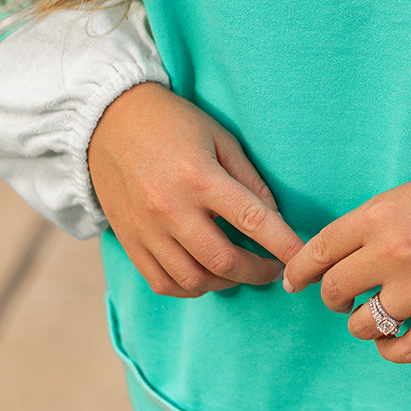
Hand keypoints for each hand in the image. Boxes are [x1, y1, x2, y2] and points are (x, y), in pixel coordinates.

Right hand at [88, 82, 303, 298]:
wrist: (107, 122)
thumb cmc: (172, 124)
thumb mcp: (220, 137)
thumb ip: (250, 180)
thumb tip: (275, 219)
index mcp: (198, 176)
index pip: (252, 220)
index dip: (283, 244)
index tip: (302, 259)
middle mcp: (170, 208)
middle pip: (223, 262)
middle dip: (258, 272)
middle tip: (274, 268)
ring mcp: (145, 229)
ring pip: (193, 280)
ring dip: (226, 283)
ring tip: (240, 270)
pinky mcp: (129, 241)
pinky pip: (163, 283)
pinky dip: (190, 288)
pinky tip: (206, 275)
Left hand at [281, 146, 410, 362]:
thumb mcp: (404, 196)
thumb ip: (368, 225)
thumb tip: (330, 259)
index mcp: (379, 217)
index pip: (319, 251)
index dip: (299, 271)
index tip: (294, 282)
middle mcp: (394, 252)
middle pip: (335, 290)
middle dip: (331, 297)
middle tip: (340, 297)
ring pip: (362, 324)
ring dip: (359, 322)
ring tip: (371, 314)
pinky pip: (403, 349)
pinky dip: (388, 348)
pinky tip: (389, 337)